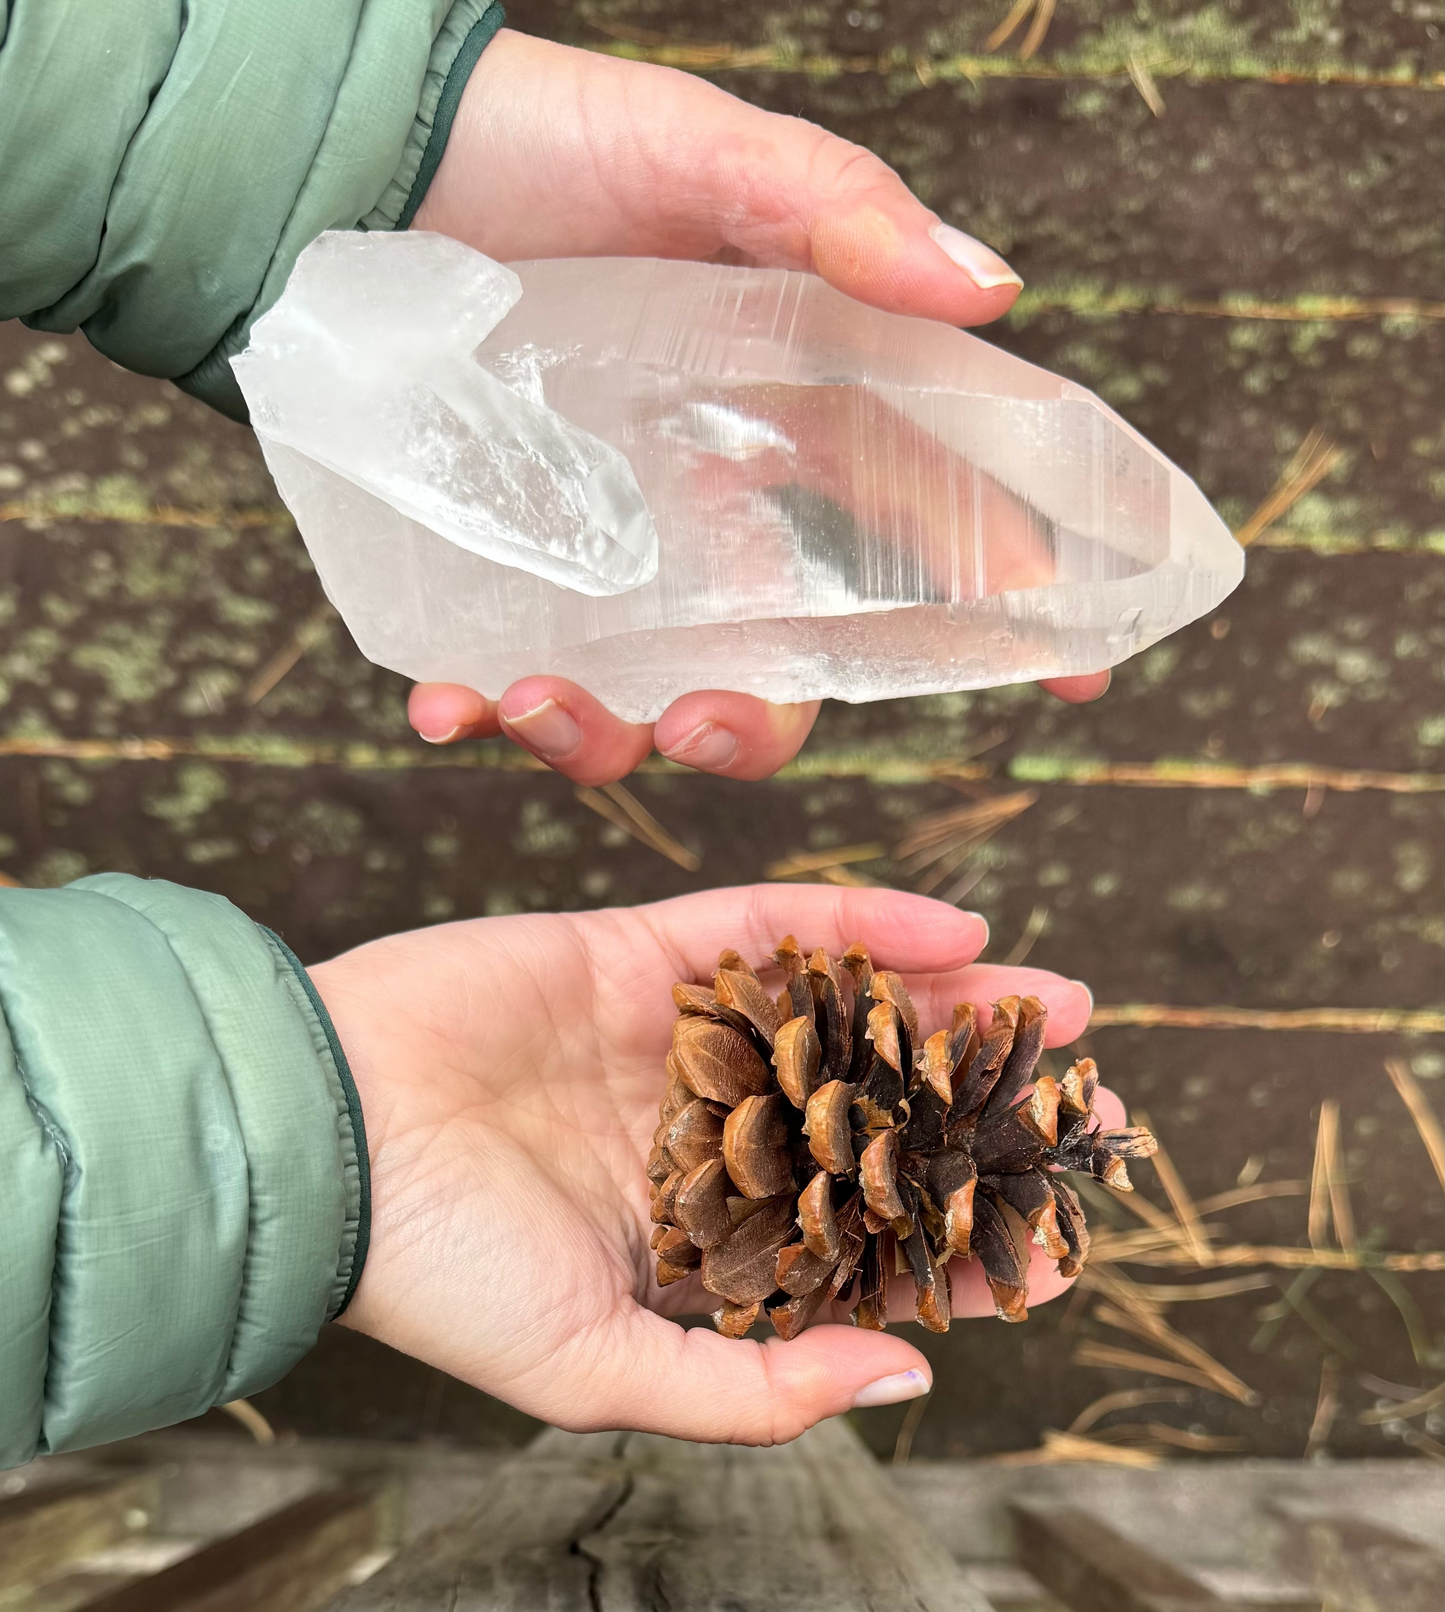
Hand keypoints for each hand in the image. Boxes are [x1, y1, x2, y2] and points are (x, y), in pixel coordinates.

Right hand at [312, 886, 1118, 1444]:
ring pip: (842, 1007)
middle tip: (1090, 1091)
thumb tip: (911, 1378)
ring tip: (1059, 1000)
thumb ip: (756, 1383)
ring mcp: (674, 1030)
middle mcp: (701, 1125)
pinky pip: (768, 921)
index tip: (1059, 1230)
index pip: (862, 1230)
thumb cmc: (445, 1277)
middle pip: (873, 1107)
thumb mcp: (605, 1370)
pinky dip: (860, 918)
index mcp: (700, 1230)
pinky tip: (953, 923)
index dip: (960, 1230)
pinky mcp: (638, 946)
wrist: (323, 1136)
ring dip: (949, 999)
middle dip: (978, 1101)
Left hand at [404, 31, 1108, 785]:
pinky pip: (501, 672)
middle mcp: (709, 510)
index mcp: (790, 420)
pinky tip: (443, 707)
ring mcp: (603, 553)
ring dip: (605, 740)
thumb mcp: (700, 155)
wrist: (382, 153)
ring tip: (537, 703)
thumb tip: (990, 286)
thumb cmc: (558, 144)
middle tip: (704, 727)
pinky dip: (477, 711)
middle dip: (756, 726)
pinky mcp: (496, 570)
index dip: (1002, 602)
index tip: (1074, 673)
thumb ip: (835, 212)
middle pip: (773, 663)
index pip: (922, 522)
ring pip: (641, 696)